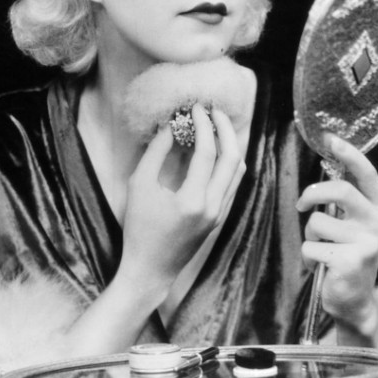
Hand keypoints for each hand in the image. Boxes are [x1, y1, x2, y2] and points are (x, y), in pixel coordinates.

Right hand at [117, 104, 245, 300]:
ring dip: (231, 144)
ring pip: (238, 171)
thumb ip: (155, 154)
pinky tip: (214, 150)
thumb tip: (170, 127)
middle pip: (233, 158)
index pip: (208, 152)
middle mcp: (213, 207)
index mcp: (193, 200)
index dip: (204, 125)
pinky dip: (227, 162)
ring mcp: (219, 214)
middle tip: (214, 111)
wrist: (151, 270)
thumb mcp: (139, 187)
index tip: (195, 108)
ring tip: (217, 126)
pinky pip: (232, 183)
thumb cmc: (139, 229)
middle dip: (226, 129)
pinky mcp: (219, 218)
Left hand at [296, 134, 377, 340]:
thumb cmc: (347, 256)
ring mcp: (368, 242)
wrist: (354, 300)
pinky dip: (308, 256)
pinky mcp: (351, 260)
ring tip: (321, 249)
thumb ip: (345, 200)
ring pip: (318, 221)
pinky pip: (311, 246)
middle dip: (312, 193)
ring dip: (309, 235)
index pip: (367, 174)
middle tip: (301, 205)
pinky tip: (322, 267)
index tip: (330, 139)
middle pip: (341, 190)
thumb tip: (326, 165)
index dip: (349, 154)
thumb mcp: (352, 225)